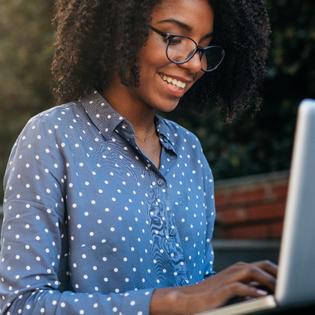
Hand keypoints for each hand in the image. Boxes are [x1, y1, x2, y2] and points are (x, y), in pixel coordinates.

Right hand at [150, 260, 276, 314]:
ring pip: (251, 272)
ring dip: (267, 280)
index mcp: (238, 269)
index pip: (262, 265)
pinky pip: (239, 287)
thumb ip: (246, 286)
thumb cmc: (211, 295)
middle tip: (288, 283)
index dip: (276, 271)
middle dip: (276, 273)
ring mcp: (227, 278)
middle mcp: (234, 270)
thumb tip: (266, 291)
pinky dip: (251, 290)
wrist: (188, 298)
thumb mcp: (231, 288)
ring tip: (280, 290)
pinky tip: (261, 296)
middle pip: (260, 266)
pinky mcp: (221, 289)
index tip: (287, 280)